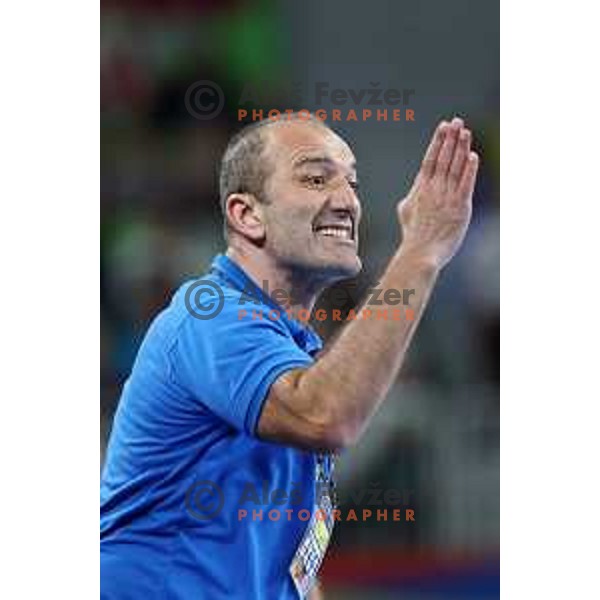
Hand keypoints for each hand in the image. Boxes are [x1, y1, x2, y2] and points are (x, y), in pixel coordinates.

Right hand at [398, 117, 478, 268]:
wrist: (420, 252)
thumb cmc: (413, 234)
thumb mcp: (405, 211)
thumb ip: (413, 195)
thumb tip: (416, 189)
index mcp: (421, 188)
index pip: (430, 159)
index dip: (438, 141)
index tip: (443, 126)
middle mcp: (434, 189)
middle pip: (444, 158)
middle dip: (450, 138)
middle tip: (457, 121)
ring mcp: (447, 197)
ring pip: (455, 167)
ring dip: (461, 148)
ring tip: (466, 132)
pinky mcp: (460, 207)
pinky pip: (466, 184)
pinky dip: (469, 169)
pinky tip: (473, 156)